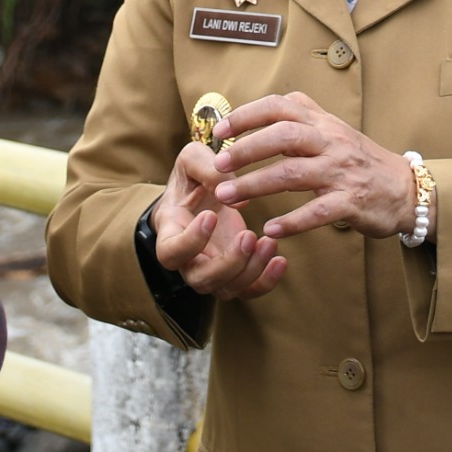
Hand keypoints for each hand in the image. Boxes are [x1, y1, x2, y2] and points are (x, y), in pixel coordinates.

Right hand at [150, 142, 287, 299]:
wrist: (201, 195)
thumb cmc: (192, 178)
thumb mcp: (192, 161)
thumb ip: (206, 168)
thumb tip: (235, 194)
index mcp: (170, 233)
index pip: (171, 252)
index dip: (190, 241)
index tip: (211, 216)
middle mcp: (188, 260)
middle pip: (202, 279)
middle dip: (228, 263)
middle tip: (249, 235)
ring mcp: (212, 271)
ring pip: (228, 289)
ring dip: (251, 271)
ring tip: (270, 242)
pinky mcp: (236, 273)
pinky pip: (249, 290)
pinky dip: (266, 281)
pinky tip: (280, 260)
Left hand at [210, 92, 416, 240]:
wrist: (406, 189)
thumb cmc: (361, 161)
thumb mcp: (334, 131)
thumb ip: (302, 120)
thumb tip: (258, 112)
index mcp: (324, 123)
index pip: (281, 106)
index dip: (247, 115)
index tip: (220, 130)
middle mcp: (332, 142)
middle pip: (283, 136)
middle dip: (246, 149)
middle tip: (218, 164)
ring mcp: (342, 172)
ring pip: (293, 174)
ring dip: (256, 185)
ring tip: (227, 196)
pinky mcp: (352, 202)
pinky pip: (317, 211)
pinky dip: (292, 220)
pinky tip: (270, 228)